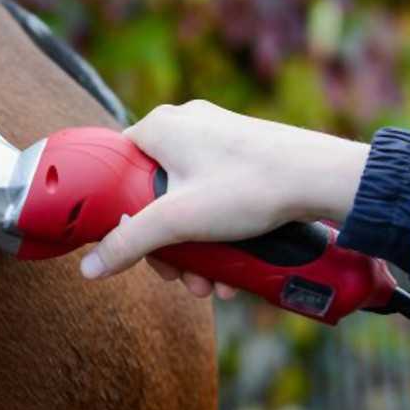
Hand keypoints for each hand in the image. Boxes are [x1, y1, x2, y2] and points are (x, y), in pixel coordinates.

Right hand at [80, 100, 368, 298]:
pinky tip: (231, 268)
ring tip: (213, 284)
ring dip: (195, 247)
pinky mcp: (242, 153)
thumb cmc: (247, 186)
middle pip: (154, 194)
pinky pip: (214, 195)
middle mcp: (186, 125)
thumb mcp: (178, 220)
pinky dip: (217, 232)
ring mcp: (217, 138)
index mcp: (160, 127)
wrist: (319, 177)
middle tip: (181, 277)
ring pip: (188, 200)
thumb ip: (130, 242)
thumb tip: (90, 267)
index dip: (120, 214)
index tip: (135, 246)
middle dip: (168, 245)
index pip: (118, 169)